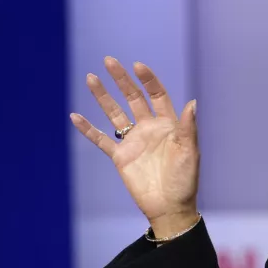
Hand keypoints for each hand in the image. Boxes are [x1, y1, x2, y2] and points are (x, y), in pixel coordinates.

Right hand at [70, 57, 199, 236]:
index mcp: (168, 125)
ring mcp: (133, 141)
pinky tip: (75, 116)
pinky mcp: (120, 157)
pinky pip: (101, 139)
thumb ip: (188, 127)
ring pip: (114, 113)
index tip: (137, 65)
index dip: (148, 80)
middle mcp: (149, 129)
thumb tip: (193, 102)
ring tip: (91, 78)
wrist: (169, 207)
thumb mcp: (189, 152)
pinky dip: (88, 129)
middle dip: (121, 80)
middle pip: (133, 98)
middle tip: (109, 60)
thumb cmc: (184, 180)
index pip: (156, 95)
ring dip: (102, 97)